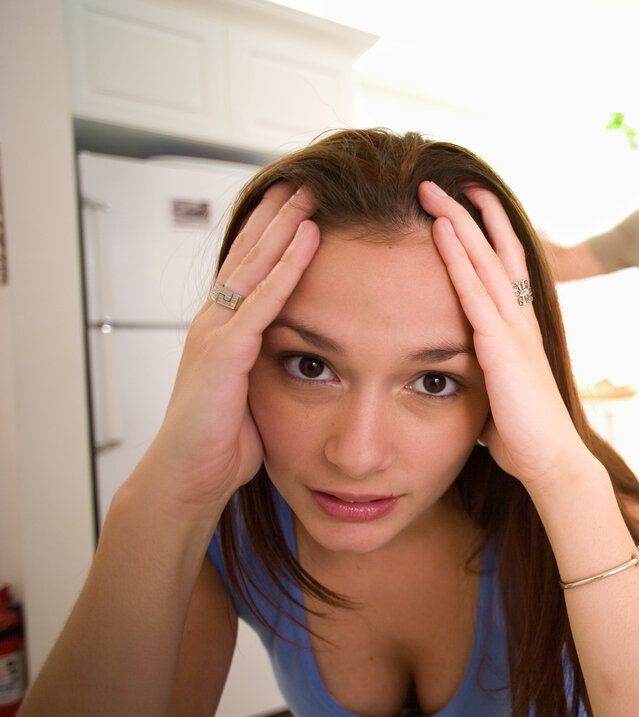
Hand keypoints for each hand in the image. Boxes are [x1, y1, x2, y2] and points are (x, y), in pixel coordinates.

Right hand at [139, 183, 319, 513]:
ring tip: (313, 191)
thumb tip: (306, 359)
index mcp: (223, 330)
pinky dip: (288, 267)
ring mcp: (216, 332)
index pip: (250, 267)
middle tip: (308, 178)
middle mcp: (215, 322)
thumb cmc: (223, 444)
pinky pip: (262, 299)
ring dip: (286, 225)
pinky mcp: (225, 352)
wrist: (188, 477)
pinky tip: (309, 239)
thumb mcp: (256, 393)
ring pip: (255, 265)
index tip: (300, 201)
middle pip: (251, 253)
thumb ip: (274, 366)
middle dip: (280, 214)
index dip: (274, 232)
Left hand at [417, 181, 588, 490]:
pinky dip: (457, 257)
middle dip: (470, 213)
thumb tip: (456, 376)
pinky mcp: (501, 345)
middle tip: (446, 180)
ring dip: (458, 221)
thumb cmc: (524, 436)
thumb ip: (482, 374)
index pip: (504, 268)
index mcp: (520, 330)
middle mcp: (520, 320)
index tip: (466, 204)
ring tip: (434, 189)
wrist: (552, 461)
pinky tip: (441, 231)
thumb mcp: (498, 394)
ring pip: (484, 260)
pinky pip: (473, 291)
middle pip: (496, 251)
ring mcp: (512, 329)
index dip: (488, 233)